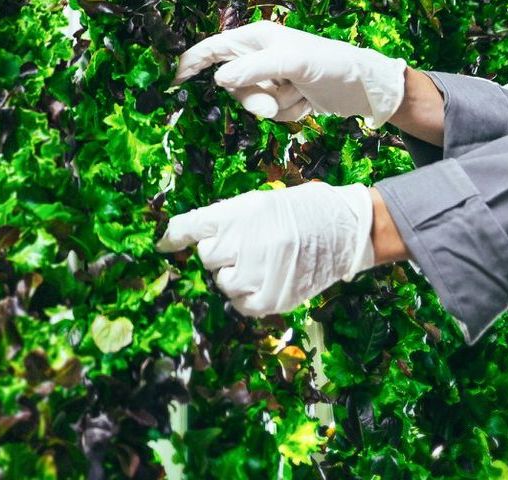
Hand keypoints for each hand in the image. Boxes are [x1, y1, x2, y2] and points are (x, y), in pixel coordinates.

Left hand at [156, 182, 376, 315]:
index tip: (161, 244)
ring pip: (223, 282)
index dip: (173, 236)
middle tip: (246, 247)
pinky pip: (241, 304)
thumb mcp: (259, 203)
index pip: (191, 226)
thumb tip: (188, 238)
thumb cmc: (300, 211)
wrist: (345, 229)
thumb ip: (225, 219)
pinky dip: (247, 296)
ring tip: (260, 264)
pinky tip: (264, 282)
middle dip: (221, 253)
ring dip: (234, 275)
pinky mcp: (271, 299)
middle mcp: (244, 242)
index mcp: (239, 212)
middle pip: (207, 257)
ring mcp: (257, 272)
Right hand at [172, 20, 407, 126]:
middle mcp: (260, 57)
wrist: (363, 89)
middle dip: (255, 97)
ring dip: (278, 106)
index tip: (174, 80)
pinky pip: (271, 113)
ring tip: (302, 95)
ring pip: (253, 103)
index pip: (213, 49)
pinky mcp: (284, 97)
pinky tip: (308, 102)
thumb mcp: (292, 63)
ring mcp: (272, 79)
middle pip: (233, 85)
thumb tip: (220, 79)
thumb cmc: (330, 65)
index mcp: (256, 39)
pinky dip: (290, 113)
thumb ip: (253, 69)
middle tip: (278, 98)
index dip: (192, 62)